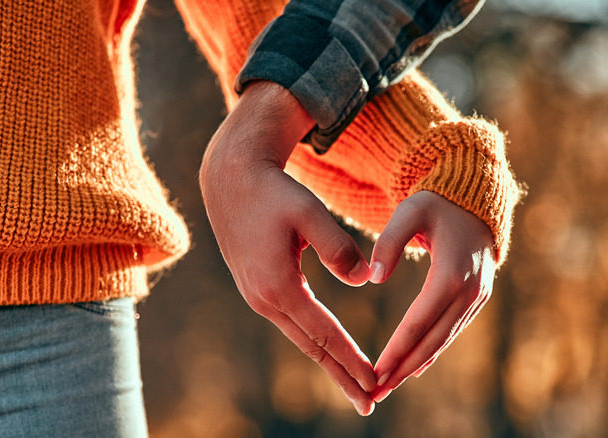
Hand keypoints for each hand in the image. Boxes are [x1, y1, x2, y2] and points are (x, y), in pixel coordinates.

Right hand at [199, 81, 376, 414]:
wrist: (232, 180)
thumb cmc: (274, 192)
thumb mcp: (309, 213)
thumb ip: (338, 247)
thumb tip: (364, 279)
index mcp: (278, 285)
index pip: (324, 333)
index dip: (351, 359)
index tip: (375, 381)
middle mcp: (264, 299)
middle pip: (311, 348)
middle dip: (341, 377)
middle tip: (369, 403)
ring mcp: (258, 297)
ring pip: (301, 339)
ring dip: (329, 363)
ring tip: (355, 385)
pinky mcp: (258, 289)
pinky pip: (293, 324)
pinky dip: (315, 342)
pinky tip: (329, 351)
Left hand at [369, 190, 496, 402]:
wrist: (474, 198)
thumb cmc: (436, 203)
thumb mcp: (409, 211)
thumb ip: (388, 242)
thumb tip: (372, 278)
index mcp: (452, 273)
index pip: (419, 321)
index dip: (397, 349)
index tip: (375, 371)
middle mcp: (469, 290)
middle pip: (433, 339)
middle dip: (403, 368)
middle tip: (376, 392)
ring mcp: (477, 297)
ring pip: (444, 339)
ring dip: (416, 365)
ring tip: (388, 386)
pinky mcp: (477, 298)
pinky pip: (452, 330)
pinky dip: (432, 350)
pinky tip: (414, 368)